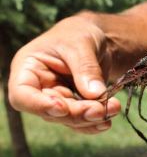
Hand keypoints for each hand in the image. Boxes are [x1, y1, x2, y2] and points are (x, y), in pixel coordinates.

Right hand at [8, 14, 120, 133]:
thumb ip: (86, 68)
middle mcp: (39, 89)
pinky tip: (108, 119)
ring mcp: (57, 100)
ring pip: (68, 120)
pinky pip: (82, 121)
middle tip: (101, 110)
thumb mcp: (82, 44)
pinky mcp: (74, 106)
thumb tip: (95, 94)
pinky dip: (95, 123)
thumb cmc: (80, 33)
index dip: (39, 105)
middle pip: (50, 113)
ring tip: (114, 108)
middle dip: (76, 114)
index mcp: (28, 69)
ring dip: (90, 119)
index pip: (22, 95)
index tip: (62, 108)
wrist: (96, 38)